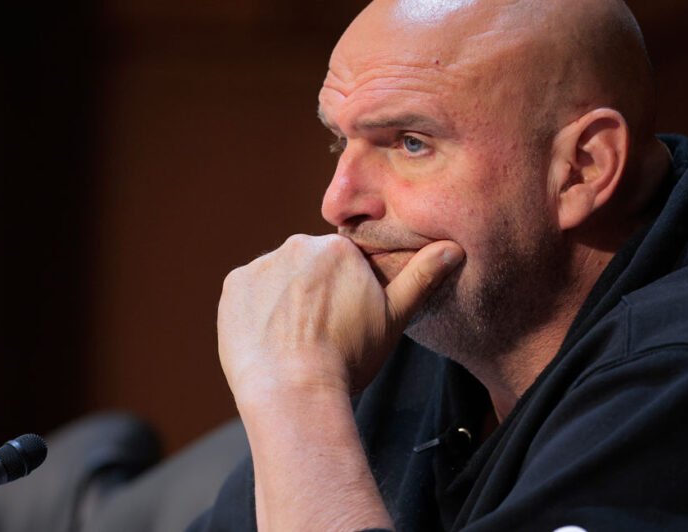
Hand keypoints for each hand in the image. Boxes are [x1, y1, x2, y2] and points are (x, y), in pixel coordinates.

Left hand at [217, 234, 463, 402]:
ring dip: (284, 300)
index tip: (345, 322)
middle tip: (320, 333)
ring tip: (293, 341)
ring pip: (277, 279)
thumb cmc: (349, 357)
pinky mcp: (233, 287)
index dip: (346, 294)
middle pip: (308, 267)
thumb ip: (423, 277)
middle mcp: (297, 245)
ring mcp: (260, 265)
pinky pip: (248, 293)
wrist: (294, 391)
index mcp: (338, 248)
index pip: (343, 263)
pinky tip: (269, 339)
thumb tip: (454, 248)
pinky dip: (256, 312)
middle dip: (314, 293)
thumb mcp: (395, 318)